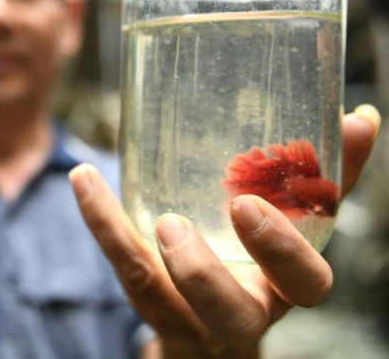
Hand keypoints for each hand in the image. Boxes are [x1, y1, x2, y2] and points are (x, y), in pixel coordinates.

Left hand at [69, 105, 379, 357]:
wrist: (212, 327)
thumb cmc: (263, 266)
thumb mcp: (299, 226)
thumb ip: (328, 179)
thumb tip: (360, 116)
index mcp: (283, 289)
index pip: (303, 283)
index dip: (281, 251)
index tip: (247, 205)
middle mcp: (237, 314)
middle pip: (228, 313)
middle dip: (202, 273)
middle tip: (173, 222)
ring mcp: (185, 316)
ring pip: (150, 293)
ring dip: (122, 238)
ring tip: (94, 182)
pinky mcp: (146, 302)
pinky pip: (119, 268)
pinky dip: (99, 220)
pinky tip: (83, 178)